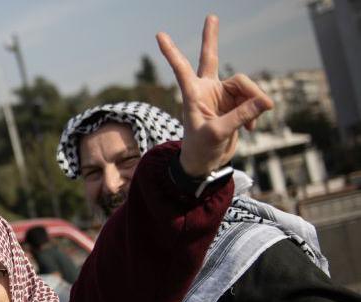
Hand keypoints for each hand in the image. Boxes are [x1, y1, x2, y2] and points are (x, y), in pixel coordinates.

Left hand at [157, 15, 273, 176]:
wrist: (206, 163)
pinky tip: (251, 129)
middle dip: (211, 38)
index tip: (159, 35)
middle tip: (211, 16)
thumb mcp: (218, 134)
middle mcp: (207, 90)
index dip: (172, 52)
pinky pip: (254, 100)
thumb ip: (240, 116)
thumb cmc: (201, 150)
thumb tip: (264, 101)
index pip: (181, 69)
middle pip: (211, 58)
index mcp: (193, 94)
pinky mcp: (236, 103)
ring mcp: (222, 95)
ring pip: (245, 86)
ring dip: (254, 101)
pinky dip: (256, 112)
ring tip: (253, 123)